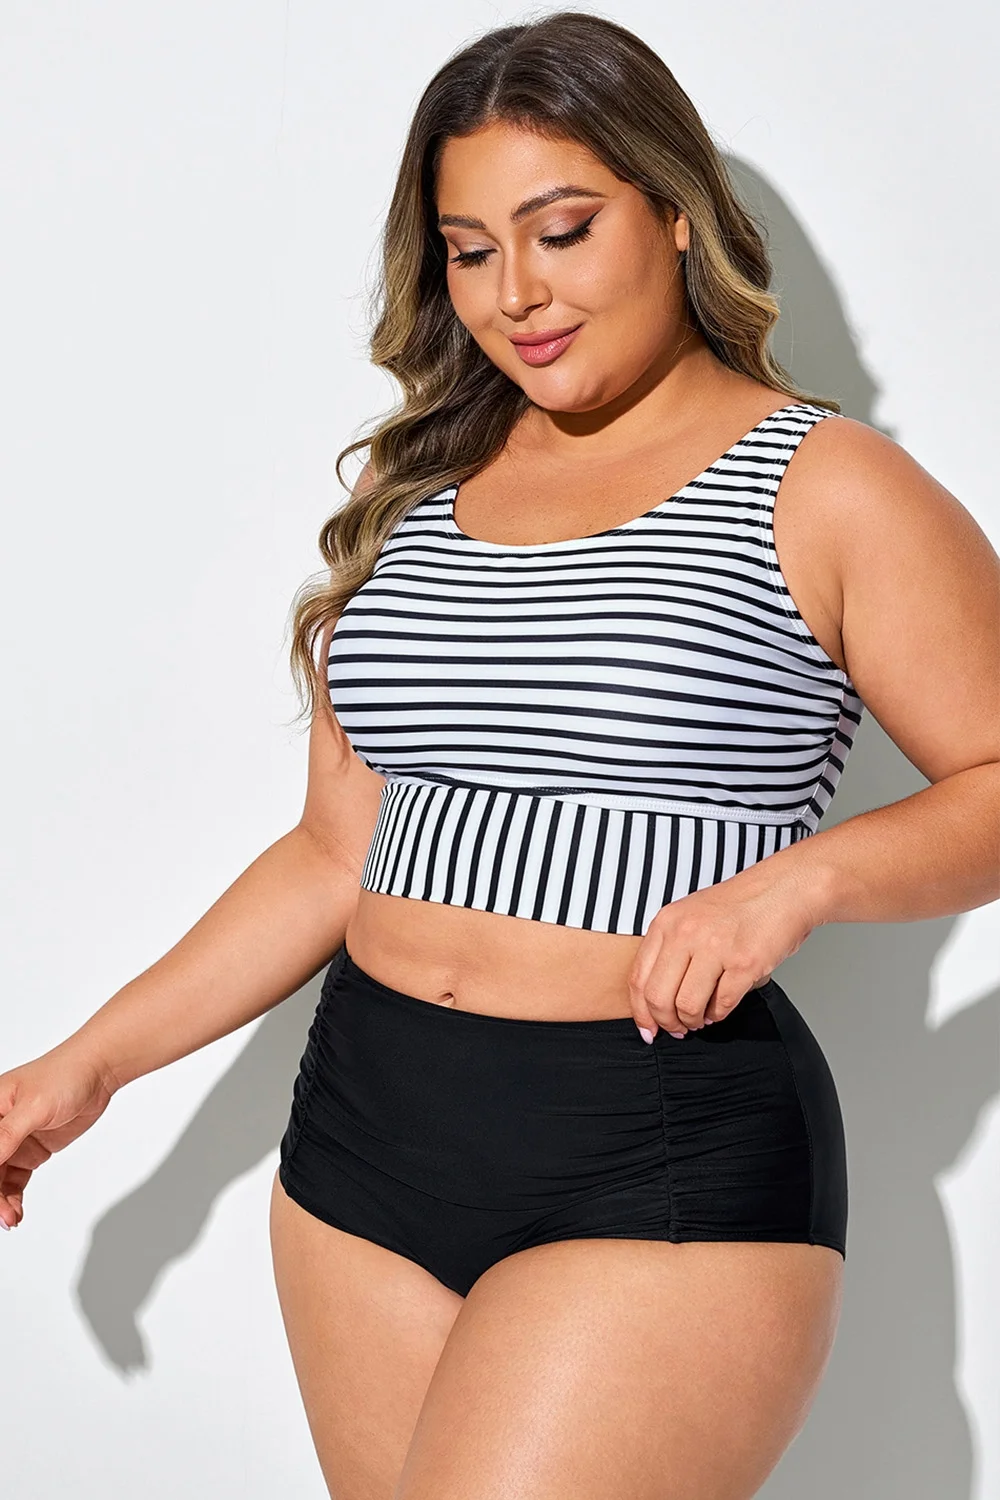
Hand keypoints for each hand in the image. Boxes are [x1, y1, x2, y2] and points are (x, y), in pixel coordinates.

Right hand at [0, 1043, 119, 1228]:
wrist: (98, 1072)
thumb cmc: (64, 1076)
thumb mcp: (33, 1107)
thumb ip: (7, 1136)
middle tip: (2, 1216)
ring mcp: (13, 1141)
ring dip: (1, 1202)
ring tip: (11, 1219)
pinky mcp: (30, 1151)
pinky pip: (13, 1181)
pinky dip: (12, 1198)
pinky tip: (15, 1213)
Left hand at [627, 865, 821, 1040]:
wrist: (783, 889)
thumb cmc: (739, 905)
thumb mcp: (690, 916)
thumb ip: (670, 949)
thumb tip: (656, 999)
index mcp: (667, 922)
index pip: (638, 978)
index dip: (640, 1011)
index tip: (647, 1028)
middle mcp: (685, 933)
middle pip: (657, 997)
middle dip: (666, 1023)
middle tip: (677, 1029)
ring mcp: (715, 948)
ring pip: (687, 1006)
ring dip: (693, 1021)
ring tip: (700, 1019)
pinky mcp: (744, 963)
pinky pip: (721, 1005)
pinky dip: (718, 1015)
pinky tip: (719, 1009)